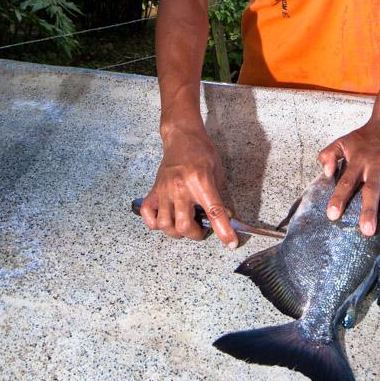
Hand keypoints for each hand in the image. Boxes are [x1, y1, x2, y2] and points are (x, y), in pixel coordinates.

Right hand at [139, 128, 237, 248]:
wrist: (182, 137)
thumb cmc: (202, 152)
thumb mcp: (218, 172)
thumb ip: (219, 197)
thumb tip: (225, 218)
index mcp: (201, 181)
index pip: (214, 212)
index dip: (224, 231)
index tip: (230, 243)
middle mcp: (181, 187)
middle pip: (184, 226)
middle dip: (195, 234)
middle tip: (201, 228)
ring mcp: (164, 190)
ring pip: (165, 225)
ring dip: (176, 231)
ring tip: (184, 222)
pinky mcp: (154, 191)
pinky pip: (148, 216)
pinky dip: (155, 223)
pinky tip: (166, 217)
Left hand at [317, 118, 379, 236]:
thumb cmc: (364, 138)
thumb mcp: (342, 141)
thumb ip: (328, 155)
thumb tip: (327, 173)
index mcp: (359, 160)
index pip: (347, 181)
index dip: (339, 198)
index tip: (332, 215)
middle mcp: (377, 165)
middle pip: (373, 189)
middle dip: (370, 210)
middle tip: (367, 230)